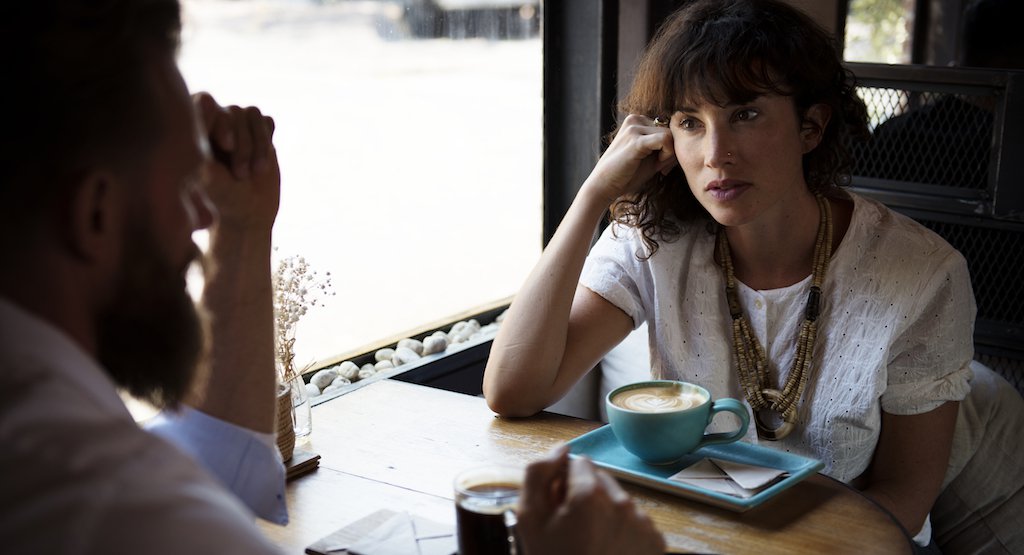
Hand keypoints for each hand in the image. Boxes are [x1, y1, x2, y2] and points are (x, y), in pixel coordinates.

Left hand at [193, 92, 280, 234]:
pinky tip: (260, 166)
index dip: (218, 120)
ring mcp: (237, 124)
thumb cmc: (220, 196)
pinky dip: (266, 143)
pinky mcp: (259, 131)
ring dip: (256, 147)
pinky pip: (267, 121)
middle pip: (232, 111)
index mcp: (193, 126)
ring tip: (251, 174)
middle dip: (242, 144)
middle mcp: (213, 119)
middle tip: (240, 174)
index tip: (226, 147)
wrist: (247, 213)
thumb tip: (206, 101)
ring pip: (252, 114)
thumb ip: (202, 136)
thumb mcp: (206, 171)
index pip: (204, 102)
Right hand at [516, 445, 664, 554]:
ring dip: (605, 512)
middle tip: (573, 527)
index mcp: (590, 493)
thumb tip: (560, 449)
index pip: (578, 462)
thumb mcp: (530, 519)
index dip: (564, 482)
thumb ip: (538, 473)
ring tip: (592, 541)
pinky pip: (636, 522)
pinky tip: (609, 549)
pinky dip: (623, 530)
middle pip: (601, 480)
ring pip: (619, 501)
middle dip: (586, 495)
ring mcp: (642, 522)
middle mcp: (622, 501)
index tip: (559, 506)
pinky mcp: (656, 540)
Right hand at [581, 114, 676, 203]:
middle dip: (671, 150)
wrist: (604, 186)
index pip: (666, 127)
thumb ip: (665, 147)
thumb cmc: (627, 174)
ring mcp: (633, 127)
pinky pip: (665, 140)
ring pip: (670, 135)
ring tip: (657, 166)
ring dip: (669, 153)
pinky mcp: (635, 140)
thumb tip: (686, 140)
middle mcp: (634, 119)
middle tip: (662, 168)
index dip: (670, 146)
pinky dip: (667, 155)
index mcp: (636, 120)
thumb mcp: (650, 157)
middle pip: (670, 130)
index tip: (663, 164)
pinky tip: (658, 166)